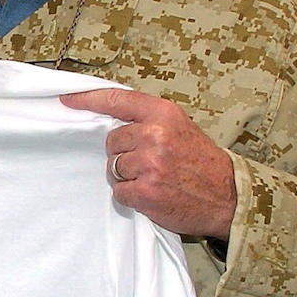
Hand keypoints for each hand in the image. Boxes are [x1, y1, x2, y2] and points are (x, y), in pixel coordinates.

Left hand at [61, 88, 236, 239]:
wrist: (229, 197)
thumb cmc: (202, 163)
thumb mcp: (180, 128)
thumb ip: (148, 120)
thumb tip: (109, 121)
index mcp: (163, 114)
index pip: (116, 100)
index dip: (87, 100)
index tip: (67, 100)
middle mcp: (155, 135)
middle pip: (111, 141)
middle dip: (124, 153)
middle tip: (149, 163)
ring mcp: (150, 164)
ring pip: (114, 168)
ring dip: (128, 177)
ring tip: (155, 179)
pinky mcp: (146, 191)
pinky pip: (119, 192)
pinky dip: (131, 197)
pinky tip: (153, 195)